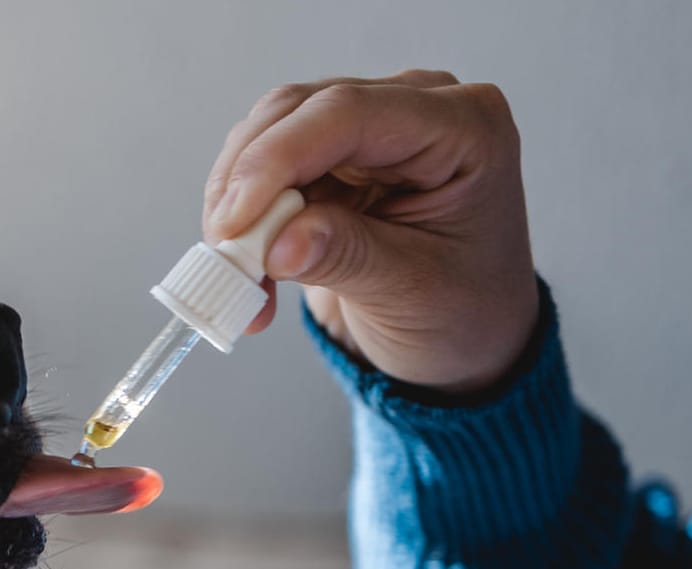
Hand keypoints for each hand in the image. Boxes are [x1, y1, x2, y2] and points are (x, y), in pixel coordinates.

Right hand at [204, 72, 537, 395]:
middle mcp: (415, 109)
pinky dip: (243, 221)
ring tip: (243, 280)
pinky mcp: (331, 155)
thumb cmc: (464, 311)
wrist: (465, 338)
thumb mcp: (411, 292)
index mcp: (464, 128)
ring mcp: (370, 128)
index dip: (278, 159)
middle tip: (226, 257)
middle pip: (298, 113)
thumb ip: (345, 257)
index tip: (233, 223)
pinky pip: (262, 169)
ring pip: (267, 135)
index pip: (350, 113)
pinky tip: (251, 274)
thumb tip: (275, 244)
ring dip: (237, 206)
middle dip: (247, 183)